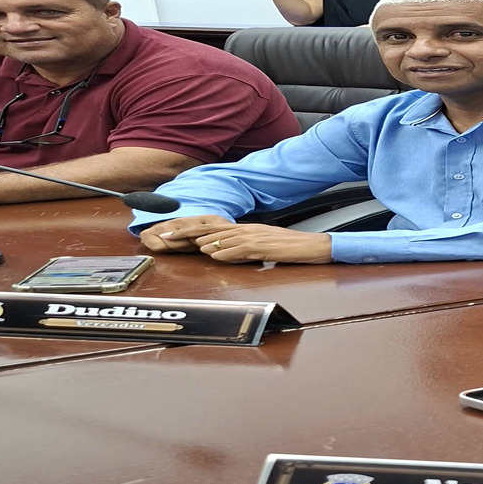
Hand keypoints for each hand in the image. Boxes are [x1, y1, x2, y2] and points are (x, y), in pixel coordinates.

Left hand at [143, 216, 331, 262]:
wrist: (313, 246)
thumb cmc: (290, 247)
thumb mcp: (262, 246)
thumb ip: (240, 248)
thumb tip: (219, 253)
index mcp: (246, 229)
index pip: (213, 227)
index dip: (192, 229)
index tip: (173, 232)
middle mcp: (247, 229)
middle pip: (212, 229)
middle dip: (188, 233)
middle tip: (168, 236)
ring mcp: (255, 237)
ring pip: (224, 238)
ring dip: (204, 242)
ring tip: (187, 245)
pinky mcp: (264, 246)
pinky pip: (241, 249)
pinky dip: (226, 252)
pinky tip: (215, 255)